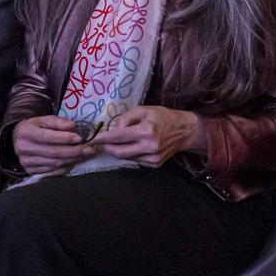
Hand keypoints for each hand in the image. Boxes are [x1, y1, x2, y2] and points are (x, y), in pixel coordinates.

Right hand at [12, 116, 96, 175]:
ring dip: (72, 160)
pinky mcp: (30, 171)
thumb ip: (58, 122)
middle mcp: (23, 148)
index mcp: (26, 132)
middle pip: (53, 152)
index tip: (80, 138)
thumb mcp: (43, 119)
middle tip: (89, 149)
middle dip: (74, 151)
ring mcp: (26, 162)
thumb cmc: (34, 127)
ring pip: (54, 163)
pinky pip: (51, 171)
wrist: (17, 139)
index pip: (48, 137)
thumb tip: (72, 126)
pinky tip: (74, 161)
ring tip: (85, 155)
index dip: (65, 138)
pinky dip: (65, 166)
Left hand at [89, 106, 204, 167]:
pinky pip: (135, 160)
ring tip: (120, 141)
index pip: (118, 137)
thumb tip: (114, 130)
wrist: (184, 131)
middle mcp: (149, 147)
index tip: (92, 139)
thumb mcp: (144, 110)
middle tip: (102, 141)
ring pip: (126, 157)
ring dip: (119, 150)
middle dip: (107, 147)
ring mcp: (152, 158)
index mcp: (146, 131)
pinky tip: (134, 146)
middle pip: (119, 152)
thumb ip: (126, 118)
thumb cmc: (163, 117)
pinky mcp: (155, 164)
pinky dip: (130, 153)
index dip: (103, 138)